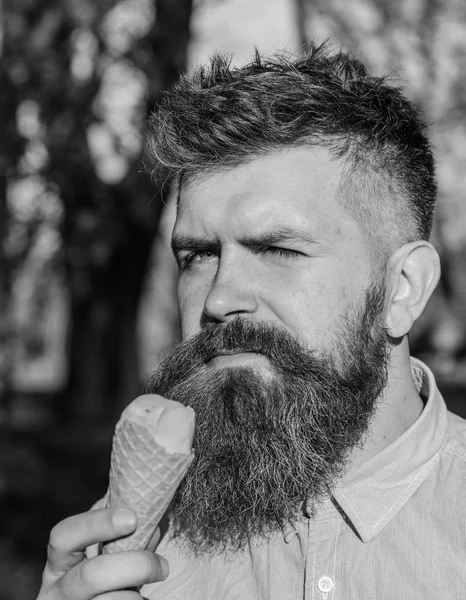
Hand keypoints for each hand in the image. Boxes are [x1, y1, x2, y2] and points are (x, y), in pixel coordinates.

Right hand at [37, 508, 168, 599]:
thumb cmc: (102, 580)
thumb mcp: (101, 557)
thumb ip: (122, 539)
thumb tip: (151, 528)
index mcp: (59, 562)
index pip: (65, 535)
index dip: (97, 523)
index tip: (133, 518)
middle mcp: (58, 590)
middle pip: (91, 575)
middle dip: (134, 566)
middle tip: (162, 566)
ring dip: (135, 593)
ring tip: (149, 589)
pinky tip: (140, 599)